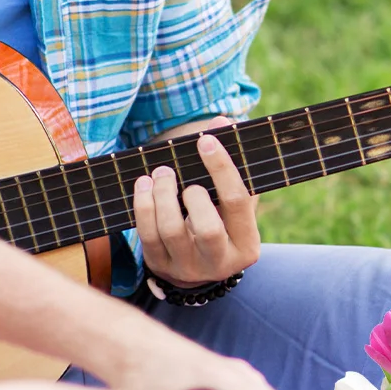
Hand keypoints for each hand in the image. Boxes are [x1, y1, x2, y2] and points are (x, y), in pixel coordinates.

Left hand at [134, 120, 260, 286]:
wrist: (196, 263)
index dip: (222, 168)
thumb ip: (231, 163)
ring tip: (160, 173)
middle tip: (175, 171)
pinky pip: (148, 235)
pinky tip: (144, 185)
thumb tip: (221, 121)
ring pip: (172, 231)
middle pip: (208, 228)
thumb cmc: (219, 221)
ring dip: (162, 195)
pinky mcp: (161, 266)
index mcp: (247, 245)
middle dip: (192, 194)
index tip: (205, 140)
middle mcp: (220, 263)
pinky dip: (143, 206)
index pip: (238, 202)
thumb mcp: (231, 200)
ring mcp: (189, 268)